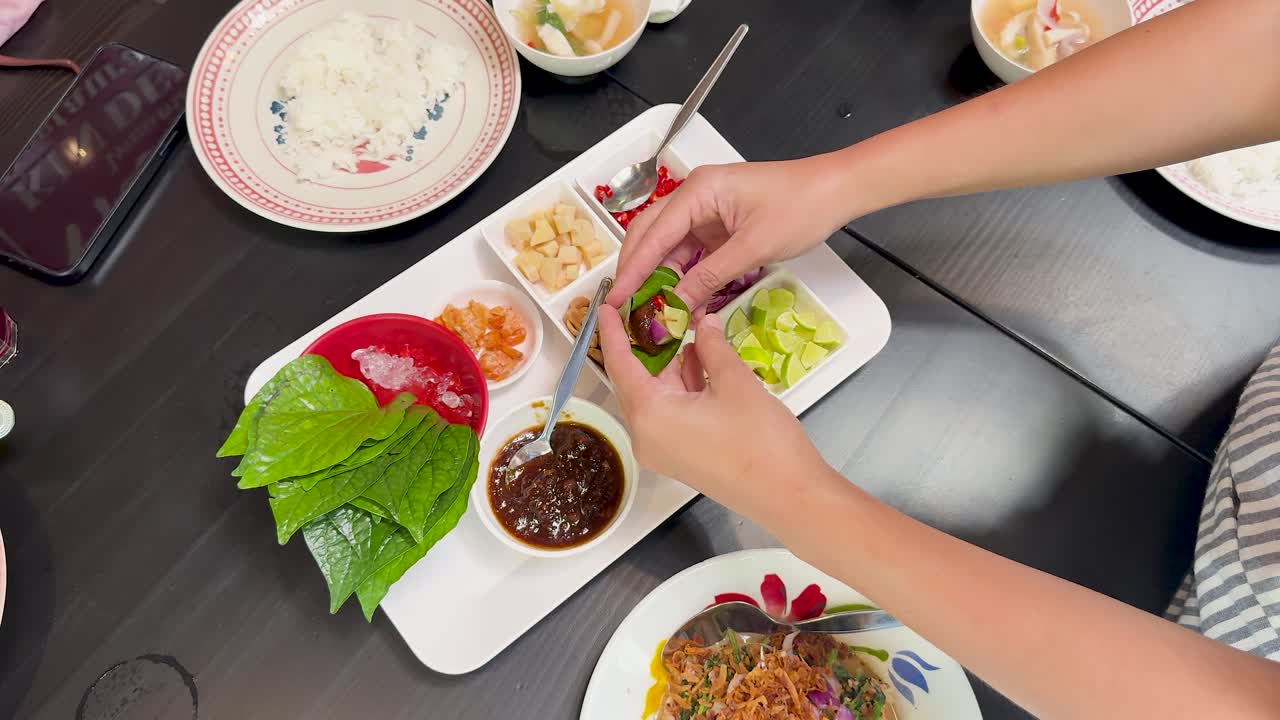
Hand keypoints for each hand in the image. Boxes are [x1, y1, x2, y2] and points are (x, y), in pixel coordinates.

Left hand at [599, 308, 828, 519]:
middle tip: (653, 308)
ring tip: (684, 324)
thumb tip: (704, 323)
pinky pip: (671, 412)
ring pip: (657, 396)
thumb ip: (713, 347)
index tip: (607, 304)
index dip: (614, 332)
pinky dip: (682, 386)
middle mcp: (647, 436)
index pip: (619, 364)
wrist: (791, 497)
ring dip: (670, 364)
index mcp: (649, 416)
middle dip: (646, 345)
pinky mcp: (683, 456)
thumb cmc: (761, 440)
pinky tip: (700, 359)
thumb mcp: (735, 383)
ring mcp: (664, 450)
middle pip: (635, 381)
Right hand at [606, 156, 853, 309]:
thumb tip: (677, 305)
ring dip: (661, 278)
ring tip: (650, 311)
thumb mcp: (752, 247)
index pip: (653, 234)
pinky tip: (680, 301)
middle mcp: (694, 197)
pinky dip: (685, 276)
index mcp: (697, 191)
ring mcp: (707, 211)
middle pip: (651, 236)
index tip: (616, 300)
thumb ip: (710, 276)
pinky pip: (692, 253)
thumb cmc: (799, 208)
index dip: (633, 270)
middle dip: (637, 272)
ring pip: (670, 247)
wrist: (836, 191)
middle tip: (625, 308)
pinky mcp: (720, 225)